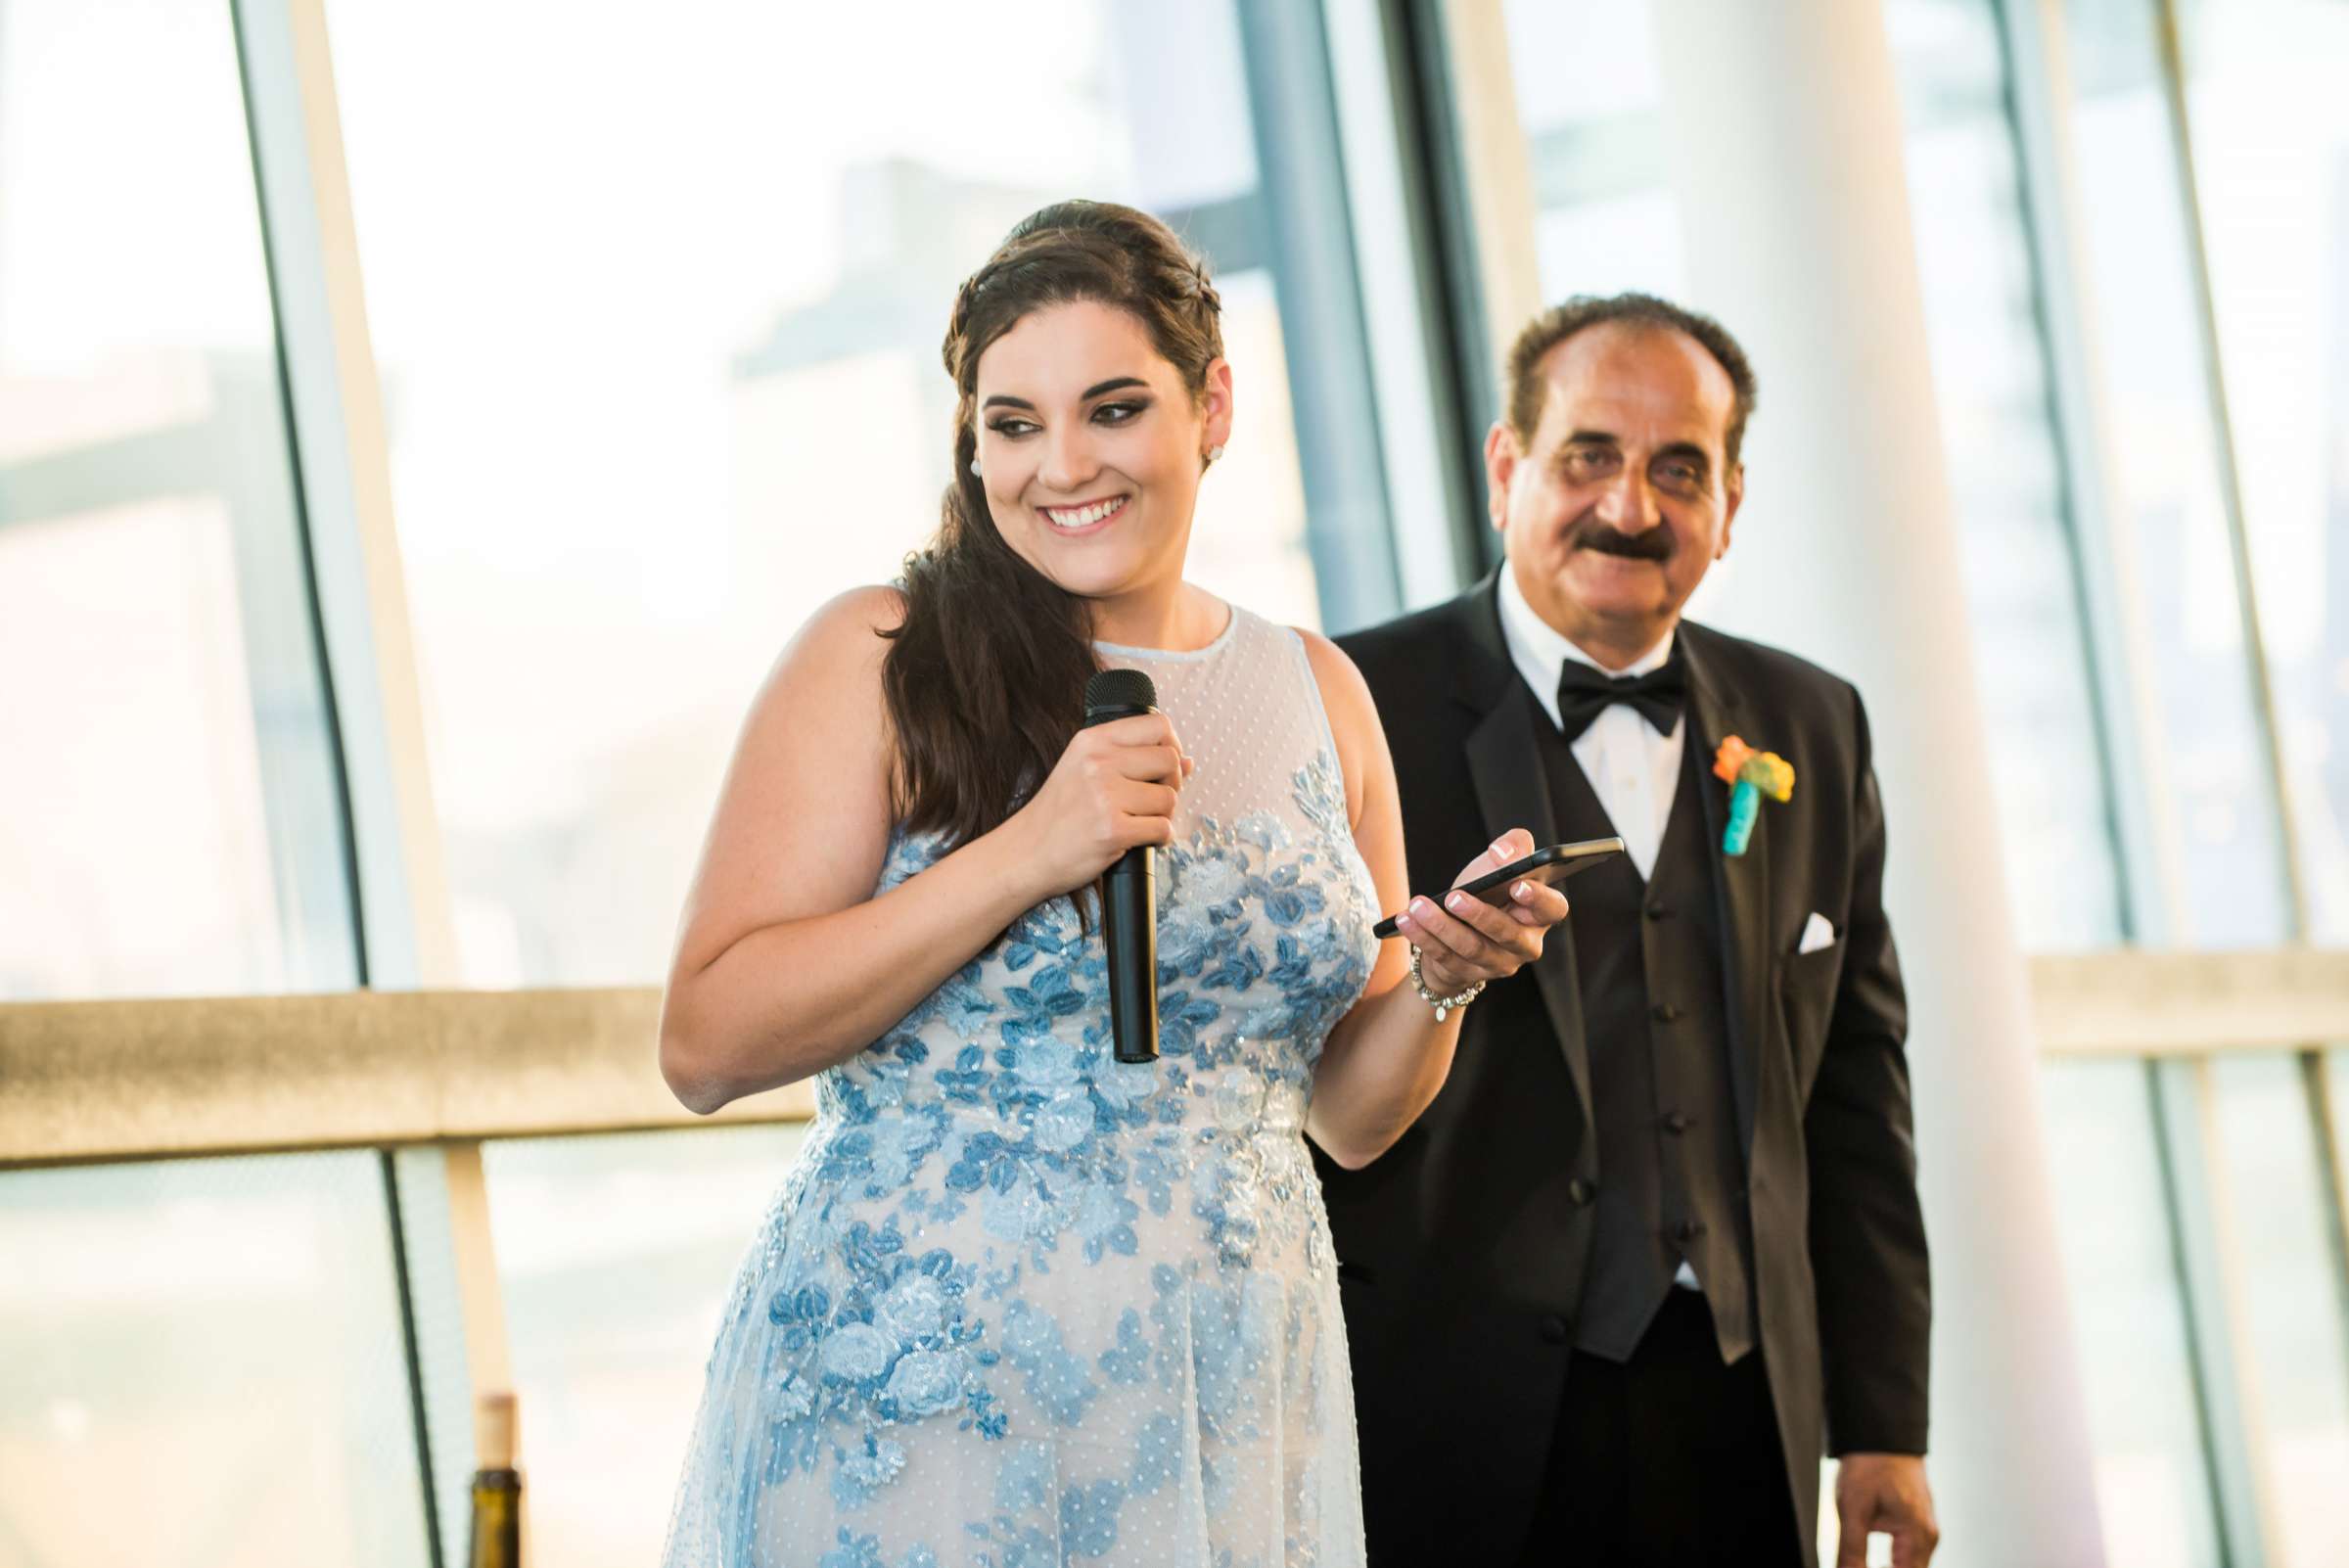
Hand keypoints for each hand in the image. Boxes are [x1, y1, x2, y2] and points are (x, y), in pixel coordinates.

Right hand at [1008, 713, 1192, 898]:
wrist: (1026, 852)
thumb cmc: (1058, 813)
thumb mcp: (1085, 768)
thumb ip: (1132, 758)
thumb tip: (1188, 761)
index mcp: (1093, 740)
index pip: (1157, 725)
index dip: (1172, 744)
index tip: (1166, 765)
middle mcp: (1099, 762)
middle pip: (1169, 760)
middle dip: (1171, 783)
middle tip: (1152, 799)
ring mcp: (1106, 796)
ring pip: (1169, 798)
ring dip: (1162, 815)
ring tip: (1138, 821)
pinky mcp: (1113, 830)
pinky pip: (1163, 828)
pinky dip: (1159, 838)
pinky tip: (1138, 839)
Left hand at [1391, 828, 1570, 996]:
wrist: (1458, 926)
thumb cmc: (1487, 890)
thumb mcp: (1498, 864)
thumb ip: (1513, 846)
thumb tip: (1503, 851)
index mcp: (1540, 914)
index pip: (1552, 908)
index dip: (1538, 898)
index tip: (1516, 884)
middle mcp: (1525, 943)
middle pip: (1507, 933)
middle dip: (1479, 914)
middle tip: (1453, 896)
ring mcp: (1498, 963)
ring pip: (1471, 947)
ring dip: (1441, 926)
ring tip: (1417, 906)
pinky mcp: (1469, 973)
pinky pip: (1445, 957)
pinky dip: (1423, 937)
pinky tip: (1406, 920)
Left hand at [1834, 1453, 1937, 1567]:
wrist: (1881, 1433)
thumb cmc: (1870, 1466)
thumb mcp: (1853, 1509)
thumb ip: (1851, 1551)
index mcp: (1919, 1535)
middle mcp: (1928, 1536)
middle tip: (1855, 1565)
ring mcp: (1925, 1530)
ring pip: (1909, 1567)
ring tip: (1859, 1563)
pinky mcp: (1916, 1525)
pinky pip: (1907, 1556)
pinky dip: (1892, 1563)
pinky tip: (1868, 1563)